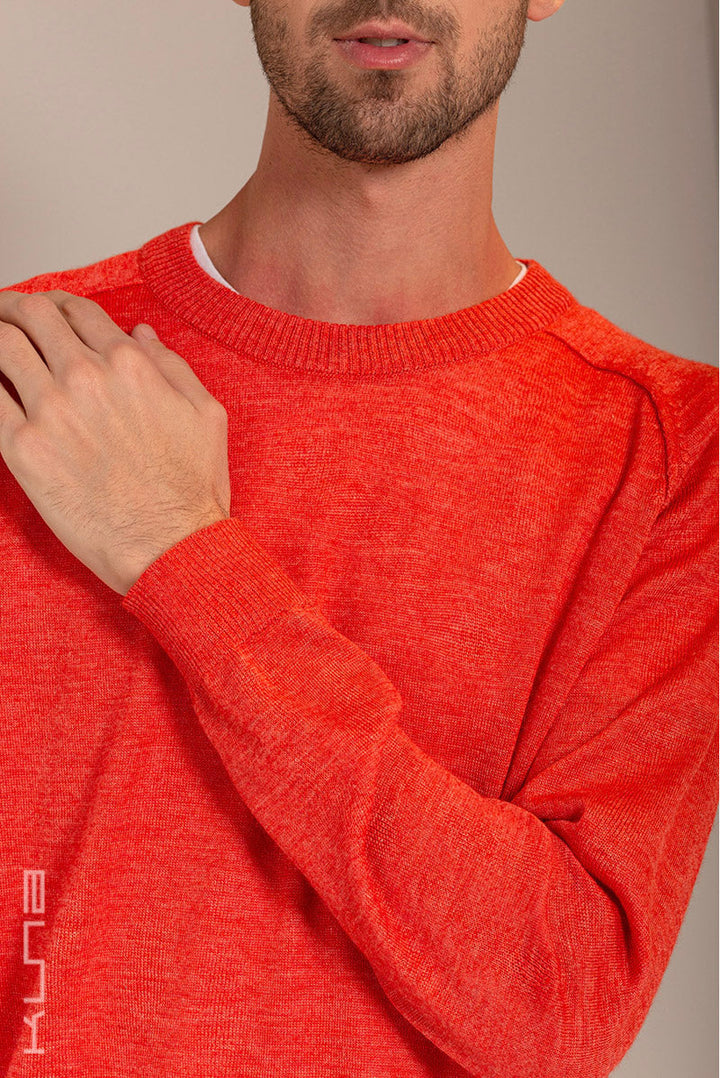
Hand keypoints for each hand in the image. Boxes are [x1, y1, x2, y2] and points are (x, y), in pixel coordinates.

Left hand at [0, 290, 230, 594]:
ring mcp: (50, 411)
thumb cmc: (192, 489)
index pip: (77, 310)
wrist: (170, 546)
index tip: (45, 312)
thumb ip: (171, 365)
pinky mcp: (23, 450)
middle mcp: (86, 378)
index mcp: (129, 365)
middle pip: (31, 315)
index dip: (56, 304)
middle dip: (12, 306)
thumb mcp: (205, 414)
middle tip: (2, 313)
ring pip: (1, 346)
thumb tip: (139, 334)